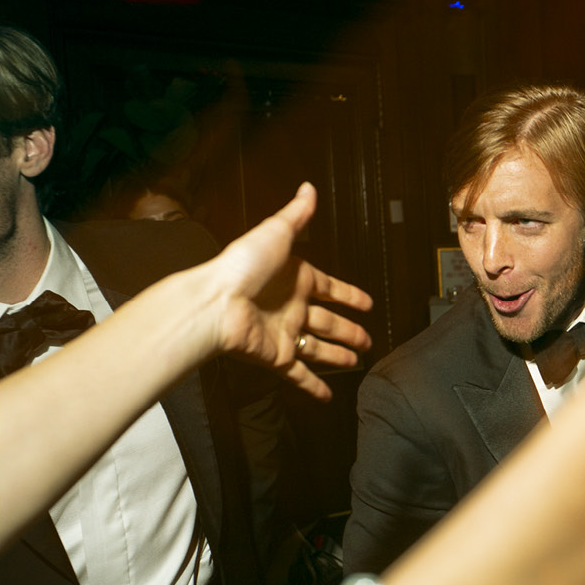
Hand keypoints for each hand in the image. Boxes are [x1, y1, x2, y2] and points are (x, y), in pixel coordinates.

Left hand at [201, 183, 372, 400]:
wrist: (216, 303)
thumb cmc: (242, 266)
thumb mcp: (275, 233)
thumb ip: (296, 215)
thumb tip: (308, 188)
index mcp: (295, 279)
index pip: (330, 288)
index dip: (349, 296)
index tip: (366, 303)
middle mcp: (292, 307)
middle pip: (329, 322)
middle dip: (350, 331)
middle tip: (368, 340)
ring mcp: (285, 333)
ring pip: (319, 348)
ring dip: (338, 355)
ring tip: (358, 361)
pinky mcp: (277, 356)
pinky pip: (299, 374)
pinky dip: (314, 386)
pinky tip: (328, 396)